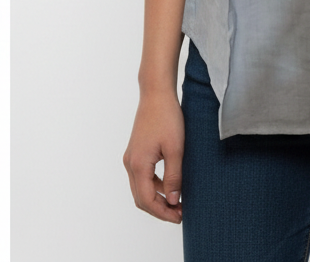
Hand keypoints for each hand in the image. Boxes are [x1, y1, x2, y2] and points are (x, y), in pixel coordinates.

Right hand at [122, 89, 185, 223]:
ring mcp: (131, 158)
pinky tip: (171, 185)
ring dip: (157, 198)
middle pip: (141, 198)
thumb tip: (174, 200)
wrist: (156, 94)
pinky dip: (155, 186)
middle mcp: (130, 164)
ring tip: (178, 201)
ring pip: (141, 188)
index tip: (180, 216)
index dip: (163, 212)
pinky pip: (142, 177)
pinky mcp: (135, 152)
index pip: (147, 201)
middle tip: (180, 213)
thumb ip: (174, 176)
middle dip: (160, 209)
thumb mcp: (176, 148)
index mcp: (138, 165)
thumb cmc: (167, 117)